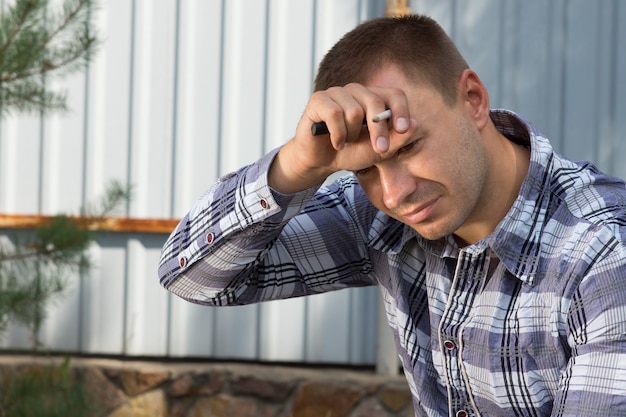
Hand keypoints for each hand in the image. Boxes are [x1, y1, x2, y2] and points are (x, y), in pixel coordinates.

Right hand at [269, 83, 415, 192]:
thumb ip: (397, 140)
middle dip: (379, 130)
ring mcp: (337, 93)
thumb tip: (415, 124)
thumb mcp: (378, 151)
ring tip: (346, 142)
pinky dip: (337, 134)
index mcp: (374, 98)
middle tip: (379, 149)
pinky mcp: (319, 99)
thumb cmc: (350, 153)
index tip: (402, 129)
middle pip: (375, 102)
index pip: (394, 94)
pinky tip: (336, 143)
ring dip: (351, 134)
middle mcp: (356, 91)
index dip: (401, 110)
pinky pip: (334, 113)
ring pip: (354, 110)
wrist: (321, 162)